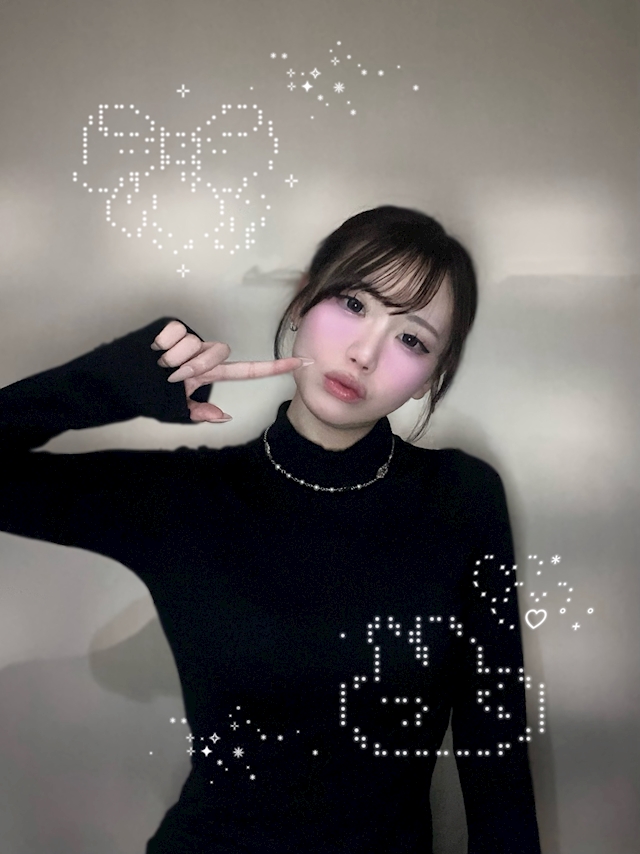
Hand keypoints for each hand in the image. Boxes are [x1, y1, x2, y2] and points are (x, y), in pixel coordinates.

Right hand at [150, 319, 311, 422]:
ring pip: (196, 344)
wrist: (116, 381)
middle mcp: (203, 353)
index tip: (303, 363)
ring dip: (174, 358)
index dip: (275, 367)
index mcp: (209, 374)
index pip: (247, 371)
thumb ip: (200, 412)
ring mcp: (189, 337)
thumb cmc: (146, 395)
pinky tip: (151, 349)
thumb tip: (225, 414)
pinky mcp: (172, 324)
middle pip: (218, 353)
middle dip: (195, 366)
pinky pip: (177, 332)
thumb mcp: (175, 409)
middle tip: (171, 375)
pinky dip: (162, 344)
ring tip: (157, 363)